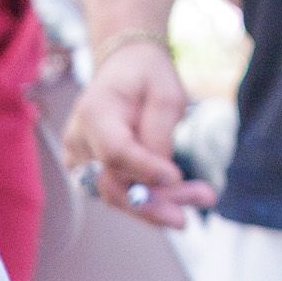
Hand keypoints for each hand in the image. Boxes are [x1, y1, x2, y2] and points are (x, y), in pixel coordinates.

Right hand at [65, 36, 211, 230]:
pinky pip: (116, 193)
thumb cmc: (148, 77)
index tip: (177, 178)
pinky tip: (180, 202)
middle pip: (111, 183)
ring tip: (202, 200)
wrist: (125, 69)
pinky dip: (146, 201)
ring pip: (114, 195)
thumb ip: (160, 132)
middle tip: (193, 211)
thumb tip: (162, 175)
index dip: (145, 169)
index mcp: (94, 112)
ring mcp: (79, 159)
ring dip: (156, 206)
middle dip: (152, 203)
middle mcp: (79, 140)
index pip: (115, 151)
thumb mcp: (166, 92)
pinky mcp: (89, 171)